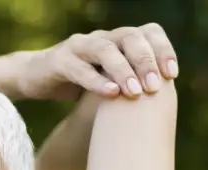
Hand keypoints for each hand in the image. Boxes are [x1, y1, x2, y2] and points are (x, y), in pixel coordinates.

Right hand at [19, 23, 178, 100]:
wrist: (35, 78)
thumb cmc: (78, 83)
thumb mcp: (109, 79)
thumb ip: (131, 81)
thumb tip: (163, 98)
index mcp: (118, 40)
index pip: (149, 32)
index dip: (163, 50)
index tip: (172, 75)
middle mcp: (101, 37)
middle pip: (130, 37)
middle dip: (146, 61)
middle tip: (154, 87)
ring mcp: (79, 46)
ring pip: (106, 50)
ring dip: (123, 70)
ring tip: (135, 93)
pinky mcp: (58, 60)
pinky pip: (80, 68)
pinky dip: (96, 80)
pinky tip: (111, 94)